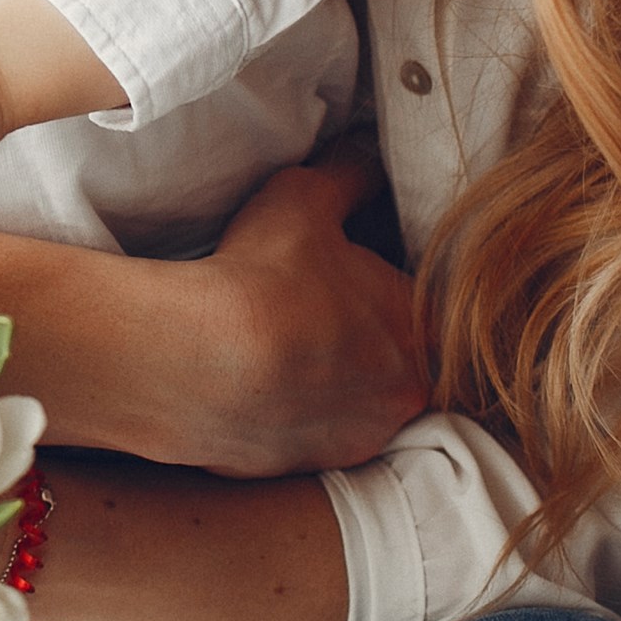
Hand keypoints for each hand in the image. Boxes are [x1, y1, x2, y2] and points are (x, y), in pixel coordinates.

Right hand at [0, 138, 424, 476]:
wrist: (197, 362)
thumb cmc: (262, 276)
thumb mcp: (305, 197)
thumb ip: (348, 174)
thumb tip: (366, 151)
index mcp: (420, 332)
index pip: (423, 311)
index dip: (385, 292)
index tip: (349, 280)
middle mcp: (401, 398)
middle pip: (393, 364)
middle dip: (359, 341)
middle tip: (311, 311)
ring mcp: (351, 441)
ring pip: (349, 405)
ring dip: (323, 383)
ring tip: (275, 349)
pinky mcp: (299, 470)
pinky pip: (300, 436)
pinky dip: (282, 414)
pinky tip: (248, 382)